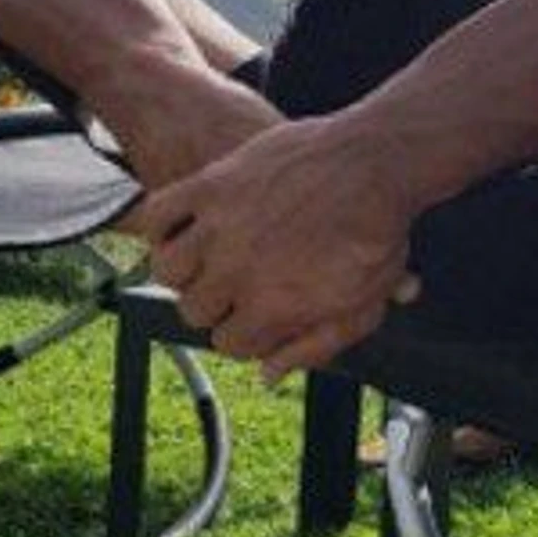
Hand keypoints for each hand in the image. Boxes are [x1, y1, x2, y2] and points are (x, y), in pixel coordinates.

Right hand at [144, 112, 418, 376]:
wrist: (377, 162)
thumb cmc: (378, 233)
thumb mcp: (361, 306)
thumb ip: (314, 347)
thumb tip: (268, 375)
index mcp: (273, 308)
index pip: (229, 344)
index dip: (246, 333)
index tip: (256, 315)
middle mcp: (237, 271)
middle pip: (194, 310)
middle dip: (217, 305)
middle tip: (234, 286)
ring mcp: (220, 226)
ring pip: (168, 269)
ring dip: (186, 270)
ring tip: (208, 260)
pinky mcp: (211, 183)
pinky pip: (160, 214)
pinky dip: (164, 226)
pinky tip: (186, 228)